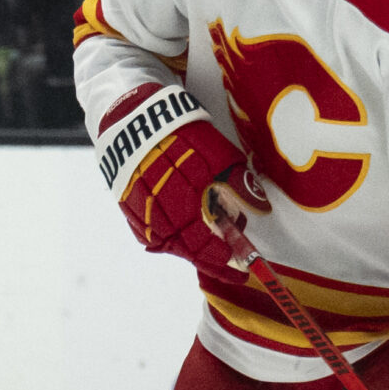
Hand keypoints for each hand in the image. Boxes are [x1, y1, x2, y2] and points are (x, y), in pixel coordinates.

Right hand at [90, 81, 269, 273]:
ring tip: (211, 246)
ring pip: (169, 243)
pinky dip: (170, 237)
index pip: (207, 247)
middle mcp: (159, 214)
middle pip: (189, 250)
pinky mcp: (128, 208)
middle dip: (212, 259)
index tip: (242, 270)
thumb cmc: (181, 134)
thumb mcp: (219, 153)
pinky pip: (150, 233)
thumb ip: (238, 182)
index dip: (225, 261)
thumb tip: (260, 207)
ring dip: (192, 248)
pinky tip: (183, 233)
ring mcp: (140, 212)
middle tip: (231, 263)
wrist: (133, 119)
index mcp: (184, 203)